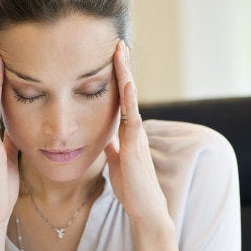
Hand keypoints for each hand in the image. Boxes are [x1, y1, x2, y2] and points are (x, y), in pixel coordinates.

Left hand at [105, 41, 176, 250]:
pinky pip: (132, 116)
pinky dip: (129, 97)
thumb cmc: (131, 187)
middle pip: (128, 91)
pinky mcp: (135, 144)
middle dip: (122, 67)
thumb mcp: (116, 161)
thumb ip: (113, 146)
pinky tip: (126, 81)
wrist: (145, 208)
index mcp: (128, 131)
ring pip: (131, 97)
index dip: (117, 77)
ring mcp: (136, 134)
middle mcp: (134, 128)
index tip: (112, 57)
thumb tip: (105, 136)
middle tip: (118, 42)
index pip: (122, 98)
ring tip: (121, 51)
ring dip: (125, 74)